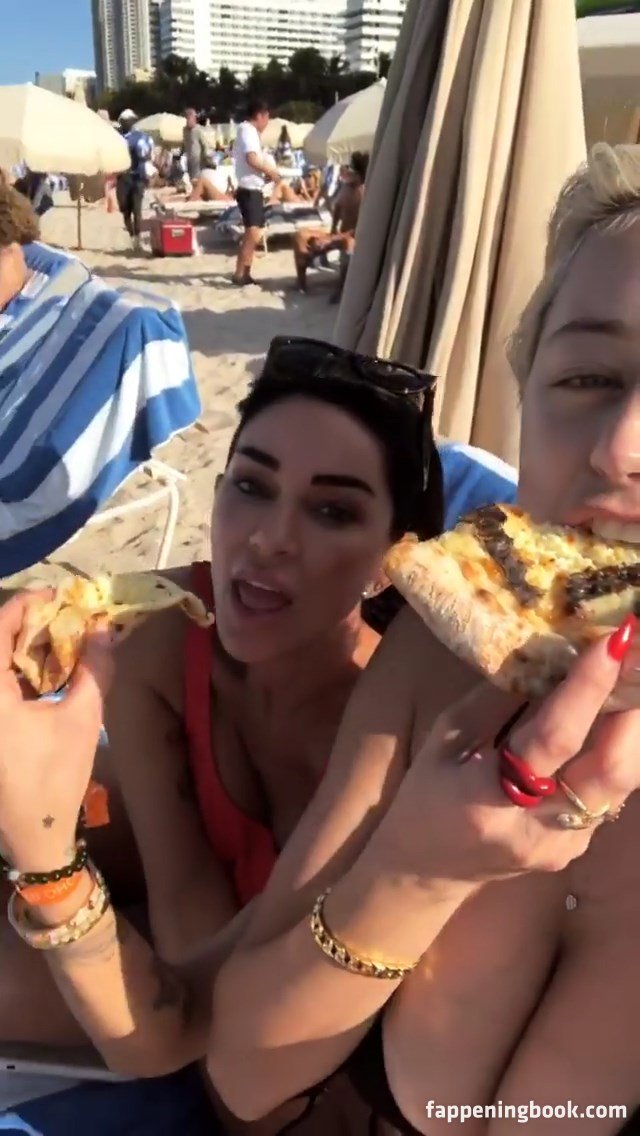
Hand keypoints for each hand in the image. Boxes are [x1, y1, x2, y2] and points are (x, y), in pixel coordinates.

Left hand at [0, 593, 112, 872]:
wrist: (34, 834)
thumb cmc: (56, 777)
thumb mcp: (82, 719)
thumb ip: (95, 668)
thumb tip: (104, 628)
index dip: (25, 605)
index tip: (55, 595)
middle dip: (23, 623)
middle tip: (58, 615)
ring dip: (18, 646)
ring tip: (55, 639)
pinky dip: (13, 669)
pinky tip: (41, 672)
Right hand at [380, 618, 639, 883]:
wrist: (426, 869)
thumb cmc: (426, 794)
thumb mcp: (445, 738)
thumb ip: (496, 699)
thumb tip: (547, 651)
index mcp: (488, 799)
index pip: (554, 738)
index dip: (589, 688)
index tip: (613, 640)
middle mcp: (536, 829)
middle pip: (612, 769)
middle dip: (634, 707)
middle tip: (637, 653)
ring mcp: (564, 845)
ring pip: (624, 781)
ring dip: (634, 725)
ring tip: (633, 675)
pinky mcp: (578, 847)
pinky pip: (612, 791)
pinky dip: (619, 746)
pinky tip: (616, 713)